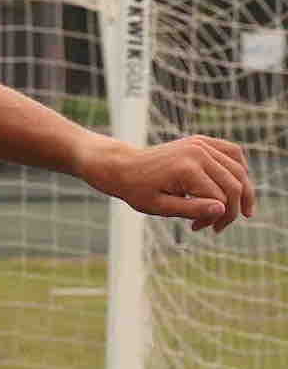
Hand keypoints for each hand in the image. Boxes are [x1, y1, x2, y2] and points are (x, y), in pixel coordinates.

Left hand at [87, 134, 256, 232]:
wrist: (124, 167)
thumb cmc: (137, 190)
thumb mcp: (159, 207)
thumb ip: (191, 209)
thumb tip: (222, 209)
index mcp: (187, 169)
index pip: (219, 199)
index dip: (216, 218)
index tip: (198, 228)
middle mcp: (198, 152)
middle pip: (234, 184)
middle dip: (232, 209)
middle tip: (219, 227)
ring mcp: (201, 144)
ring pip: (239, 168)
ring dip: (243, 191)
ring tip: (241, 211)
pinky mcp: (202, 140)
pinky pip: (232, 152)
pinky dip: (239, 169)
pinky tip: (237, 185)